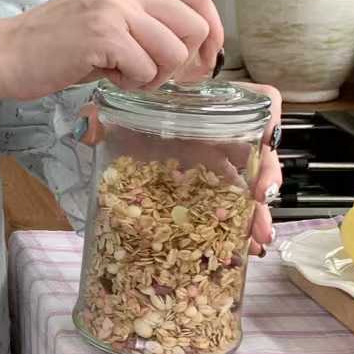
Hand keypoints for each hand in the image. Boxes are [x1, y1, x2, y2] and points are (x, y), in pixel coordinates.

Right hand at [0, 0, 223, 102]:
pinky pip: (145, 69)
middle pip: (194, 24)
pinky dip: (132, 84)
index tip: (205, 57)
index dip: (212, 29)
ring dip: (154, 76)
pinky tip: (107, 79)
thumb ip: (143, 22)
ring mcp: (113, 9)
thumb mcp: (103, 18)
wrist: (4, 53)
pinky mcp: (102, 35)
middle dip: (185, 62)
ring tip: (123, 76)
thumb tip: (191, 50)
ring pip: (173, 51)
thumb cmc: (51, 44)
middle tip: (156, 76)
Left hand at [77, 80, 282, 255]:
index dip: (269, 119)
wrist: (121, 141)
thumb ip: (101, 119)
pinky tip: (242, 252)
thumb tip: (85, 130)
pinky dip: (238, 232)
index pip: (258, 102)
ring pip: (249, 190)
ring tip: (258, 239)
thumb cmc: (128, 122)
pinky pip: (231, 213)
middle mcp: (221, 141)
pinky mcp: (209, 197)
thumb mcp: (116, 116)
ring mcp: (217, 172)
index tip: (266, 142)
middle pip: (259, 154)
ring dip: (258, 214)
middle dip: (267, 178)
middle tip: (262, 201)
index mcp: (209, 113)